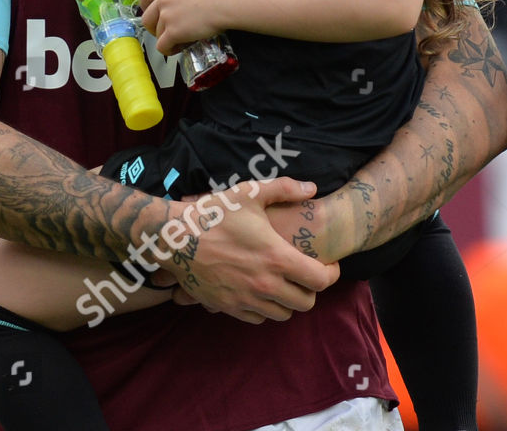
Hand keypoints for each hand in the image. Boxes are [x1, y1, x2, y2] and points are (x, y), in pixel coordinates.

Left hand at [140, 0, 225, 54]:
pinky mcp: (173, 32)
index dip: (147, 7)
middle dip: (154, 28)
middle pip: (147, 18)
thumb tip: (178, 9)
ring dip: (167, 39)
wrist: (227, 2)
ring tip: (183, 39)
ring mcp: (166, 16)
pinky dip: (169, 50)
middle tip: (167, 32)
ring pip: (157, 34)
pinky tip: (180, 47)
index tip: (155, 14)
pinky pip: (162, 46)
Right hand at [164, 177, 339, 322]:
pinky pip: (258, 319)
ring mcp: (246, 299)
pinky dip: (264, 309)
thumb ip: (285, 188)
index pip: (320, 280)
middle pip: (306, 303)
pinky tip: (260, 291)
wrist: (175, 238)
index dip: (331, 274)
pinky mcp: (228, 308)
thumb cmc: (215, 213)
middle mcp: (265, 285)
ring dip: (288, 301)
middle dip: (311, 289)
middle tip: (305, 274)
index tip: (329, 265)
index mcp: (277, 258)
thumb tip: (312, 188)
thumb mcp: (250, 193)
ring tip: (284, 283)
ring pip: (282, 314)